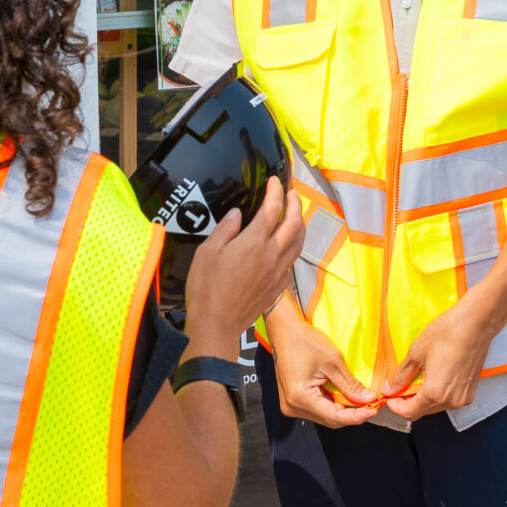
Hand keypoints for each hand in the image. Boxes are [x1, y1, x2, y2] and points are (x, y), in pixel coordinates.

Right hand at [180, 177, 305, 355]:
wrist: (217, 325)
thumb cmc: (206, 289)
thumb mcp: (207, 252)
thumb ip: (225, 229)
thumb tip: (237, 214)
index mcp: (254, 243)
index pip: (272, 208)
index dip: (276, 191)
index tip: (275, 181)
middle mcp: (271, 255)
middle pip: (294, 223)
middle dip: (295, 204)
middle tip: (292, 193)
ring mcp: (277, 272)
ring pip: (299, 243)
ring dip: (300, 225)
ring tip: (296, 215)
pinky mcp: (278, 288)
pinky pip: (292, 263)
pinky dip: (293, 249)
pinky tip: (286, 248)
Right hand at [262, 299, 381, 428]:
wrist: (284, 331)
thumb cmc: (305, 341)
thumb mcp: (333, 361)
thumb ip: (350, 384)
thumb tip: (368, 399)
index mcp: (300, 398)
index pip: (334, 417)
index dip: (357, 416)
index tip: (374, 409)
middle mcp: (293, 406)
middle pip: (329, 420)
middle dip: (351, 414)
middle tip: (371, 404)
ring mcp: (291, 405)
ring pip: (324, 416)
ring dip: (342, 410)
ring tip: (360, 400)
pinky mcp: (293, 400)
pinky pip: (317, 409)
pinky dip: (332, 405)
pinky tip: (344, 396)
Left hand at [379, 297, 496, 421]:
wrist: (476, 323)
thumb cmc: (448, 333)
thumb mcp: (416, 353)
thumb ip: (401, 376)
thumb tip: (390, 388)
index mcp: (435, 393)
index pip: (409, 412)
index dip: (395, 406)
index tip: (390, 396)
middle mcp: (451, 401)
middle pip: (422, 411)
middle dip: (408, 402)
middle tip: (399, 386)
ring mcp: (463, 397)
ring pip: (435, 407)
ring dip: (423, 398)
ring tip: (417, 379)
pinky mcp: (470, 391)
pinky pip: (449, 400)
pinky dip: (438, 394)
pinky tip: (434, 377)